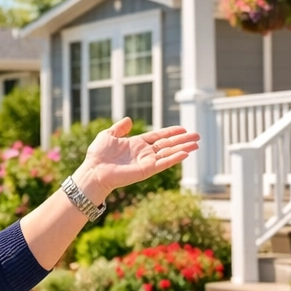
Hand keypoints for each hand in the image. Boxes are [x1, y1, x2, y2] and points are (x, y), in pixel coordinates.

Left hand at [74, 118, 199, 202]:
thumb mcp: (108, 135)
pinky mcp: (146, 170)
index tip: (183, 129)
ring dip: (183, 148)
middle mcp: (144, 153)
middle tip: (197, 136)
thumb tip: (129, 120)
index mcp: (137, 144)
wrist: (94, 171)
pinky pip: (163, 163)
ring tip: (196, 144)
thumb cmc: (98, 155)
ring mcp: (146, 162)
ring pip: (169, 153)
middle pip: (168, 145)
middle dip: (182, 140)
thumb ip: (120, 128)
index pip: (158, 137)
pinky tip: (185, 153)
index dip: (170, 132)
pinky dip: (174, 158)